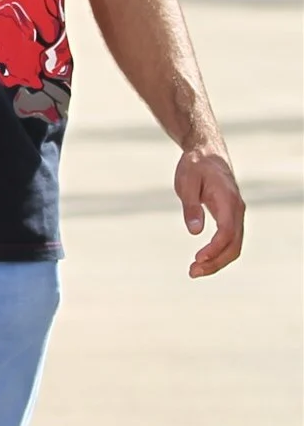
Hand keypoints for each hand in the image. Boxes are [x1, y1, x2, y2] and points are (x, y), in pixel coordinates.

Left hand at [174, 141, 244, 277]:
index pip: (227, 232)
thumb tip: (195, 231)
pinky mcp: (230, 217)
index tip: (198, 258)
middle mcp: (237, 210)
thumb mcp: (187, 183)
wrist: (207, 153)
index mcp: (228, 201)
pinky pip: (229, 240)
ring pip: (233, 245)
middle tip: (193, 272)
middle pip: (233, 245)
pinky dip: (218, 253)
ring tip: (194, 271)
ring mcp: (236, 215)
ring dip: (217, 261)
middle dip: (215, 262)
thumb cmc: (195, 166)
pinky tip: (203, 260)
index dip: (214, 248)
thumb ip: (191, 206)